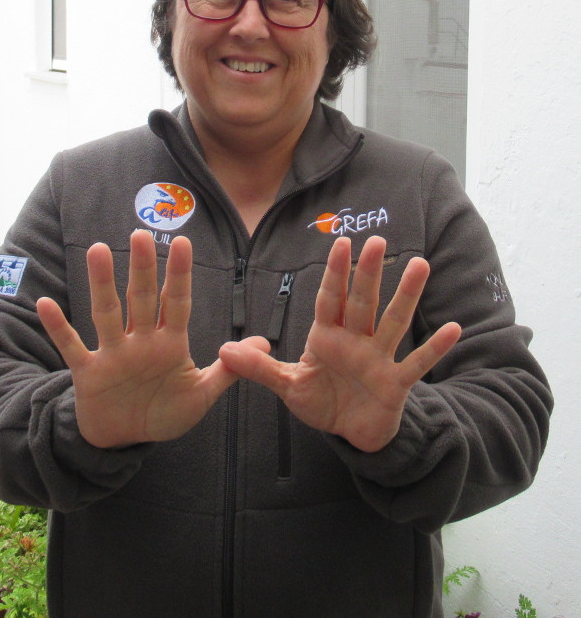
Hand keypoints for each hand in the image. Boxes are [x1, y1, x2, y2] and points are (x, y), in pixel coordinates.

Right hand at [37, 230, 264, 447]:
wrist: (127, 440)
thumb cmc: (164, 413)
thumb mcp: (201, 395)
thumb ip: (229, 369)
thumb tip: (264, 344)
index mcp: (169, 344)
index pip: (177, 302)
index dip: (180, 274)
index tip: (182, 242)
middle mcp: (140, 341)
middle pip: (143, 299)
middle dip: (144, 269)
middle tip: (141, 234)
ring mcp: (113, 354)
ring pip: (107, 313)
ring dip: (103, 284)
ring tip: (100, 251)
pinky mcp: (88, 372)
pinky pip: (70, 346)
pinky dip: (58, 327)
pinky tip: (44, 304)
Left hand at [219, 235, 460, 452]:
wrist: (351, 432)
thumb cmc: (322, 401)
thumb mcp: (287, 386)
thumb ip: (259, 367)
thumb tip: (221, 351)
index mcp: (327, 336)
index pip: (331, 298)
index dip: (335, 273)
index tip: (341, 243)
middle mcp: (355, 341)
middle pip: (363, 302)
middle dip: (369, 274)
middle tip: (379, 241)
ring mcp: (378, 360)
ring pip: (393, 323)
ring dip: (406, 296)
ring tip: (420, 265)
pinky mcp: (396, 384)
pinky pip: (416, 364)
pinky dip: (433, 348)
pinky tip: (452, 328)